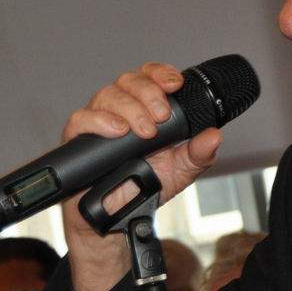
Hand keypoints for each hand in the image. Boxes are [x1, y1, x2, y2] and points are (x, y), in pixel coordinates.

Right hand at [60, 63, 221, 290]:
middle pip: (128, 81)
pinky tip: (116, 130)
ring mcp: (97, 123)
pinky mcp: (77, 139)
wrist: (118, 217)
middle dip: (148, 92)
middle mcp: (120, 111)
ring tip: (144, 131)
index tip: (175, 83)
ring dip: (129, 108)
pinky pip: (80, 118)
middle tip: (161, 115)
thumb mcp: (180, 171)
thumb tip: (214, 137)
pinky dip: (99, 120)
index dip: (159, 73)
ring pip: (106, 95)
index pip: (148, 77)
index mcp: (145, 110)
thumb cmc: (145, 187)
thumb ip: (198, 153)